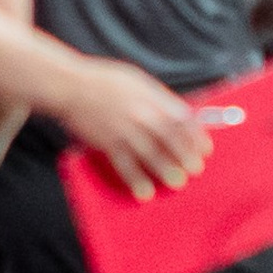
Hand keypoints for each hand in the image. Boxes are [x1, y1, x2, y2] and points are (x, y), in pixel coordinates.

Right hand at [61, 60, 209, 198]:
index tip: (206, 148)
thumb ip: (158, 98)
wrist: (66, 84)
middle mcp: (139, 112)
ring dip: (165, 169)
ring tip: (178, 183)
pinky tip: (145, 192)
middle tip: (196, 169)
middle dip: (184, 154)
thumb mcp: (135, 80)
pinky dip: (135, 179)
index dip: (195, 134)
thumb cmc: (103, 81)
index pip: (180, 117)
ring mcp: (122, 129)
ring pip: (149, 153)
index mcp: (149, 96)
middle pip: (168, 136)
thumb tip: (183, 114)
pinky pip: (124, 164)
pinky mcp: (106, 142)